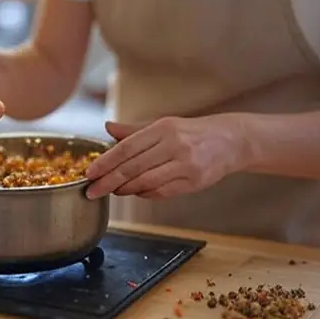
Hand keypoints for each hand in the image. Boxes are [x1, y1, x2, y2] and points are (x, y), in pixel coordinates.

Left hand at [84, 114, 248, 199]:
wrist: (230, 140)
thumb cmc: (191, 133)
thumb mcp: (163, 125)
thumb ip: (134, 130)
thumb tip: (107, 127)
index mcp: (163, 128)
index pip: (127, 147)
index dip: (105, 162)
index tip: (89, 173)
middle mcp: (174, 145)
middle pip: (133, 167)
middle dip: (108, 181)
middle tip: (91, 191)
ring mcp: (186, 165)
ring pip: (146, 182)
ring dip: (125, 189)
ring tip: (112, 191)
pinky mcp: (195, 181)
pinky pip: (162, 192)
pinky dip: (145, 193)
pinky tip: (135, 192)